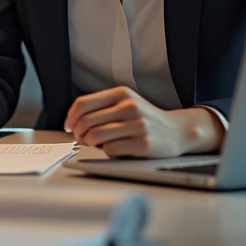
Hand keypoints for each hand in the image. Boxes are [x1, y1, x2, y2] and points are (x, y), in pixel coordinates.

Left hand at [64, 86, 224, 158]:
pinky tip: (113, 149)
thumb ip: (102, 107)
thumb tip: (74, 122)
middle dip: (78, 133)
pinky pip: (110, 150)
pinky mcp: (143, 144)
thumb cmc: (145, 118)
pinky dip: (106, 151)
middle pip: (86, 121)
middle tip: (81, 138)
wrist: (177, 131)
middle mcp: (129, 107)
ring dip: (90, 143)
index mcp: (121, 94)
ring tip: (95, 144)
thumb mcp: (125, 102)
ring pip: (95, 136)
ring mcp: (137, 125)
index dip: (71, 117)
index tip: (68, 126)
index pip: (83, 103)